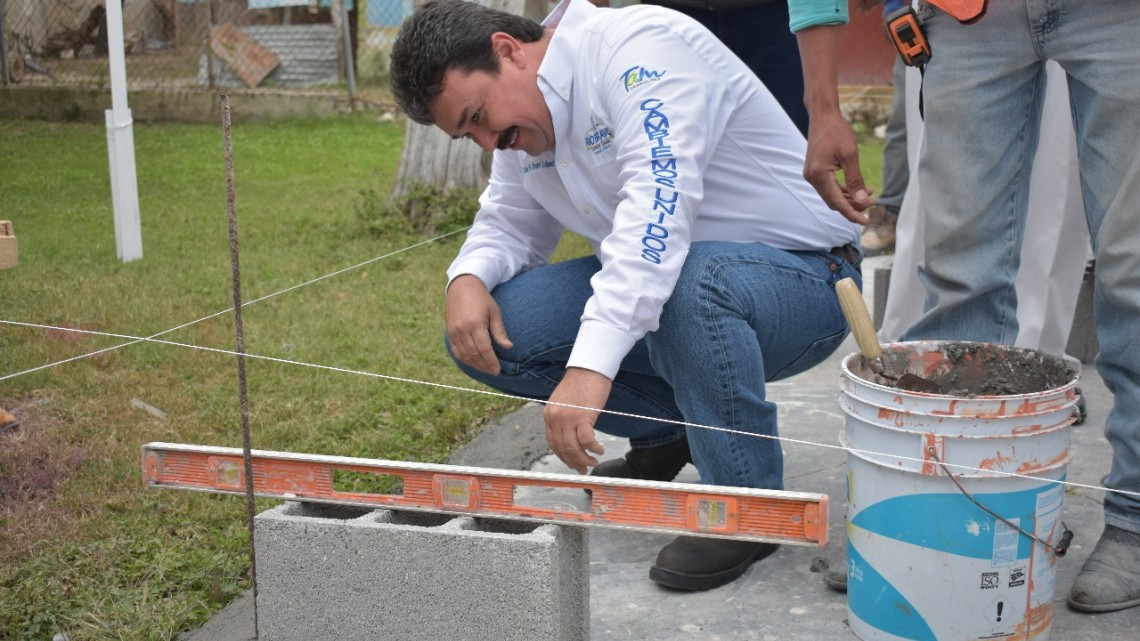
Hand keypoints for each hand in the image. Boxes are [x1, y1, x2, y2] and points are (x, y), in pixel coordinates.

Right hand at [445, 275, 512, 373]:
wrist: (462, 287)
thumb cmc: (482, 299)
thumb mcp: (494, 312)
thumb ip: (499, 331)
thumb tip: (508, 347)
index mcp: (475, 324)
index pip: (484, 349)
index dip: (491, 362)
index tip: (497, 370)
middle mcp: (462, 330)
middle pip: (474, 354)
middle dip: (485, 366)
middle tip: (493, 371)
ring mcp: (454, 332)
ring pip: (464, 355)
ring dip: (475, 365)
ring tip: (485, 368)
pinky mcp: (449, 333)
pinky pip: (456, 351)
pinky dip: (465, 359)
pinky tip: (473, 362)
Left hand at [544, 368, 608, 473]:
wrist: (589, 368)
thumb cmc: (581, 383)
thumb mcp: (564, 403)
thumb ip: (564, 419)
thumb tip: (572, 438)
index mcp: (549, 415)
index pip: (553, 443)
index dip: (563, 456)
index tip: (572, 463)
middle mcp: (555, 418)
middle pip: (562, 448)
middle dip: (573, 462)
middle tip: (583, 469)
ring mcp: (568, 418)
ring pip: (573, 447)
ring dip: (584, 459)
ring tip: (593, 462)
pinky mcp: (583, 416)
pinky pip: (587, 440)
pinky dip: (593, 448)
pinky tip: (600, 450)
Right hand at [803, 109, 874, 223]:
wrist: (823, 116)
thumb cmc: (837, 132)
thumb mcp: (850, 155)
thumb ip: (855, 180)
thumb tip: (862, 201)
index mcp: (819, 175)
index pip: (837, 202)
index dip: (852, 213)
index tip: (865, 221)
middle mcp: (812, 178)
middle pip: (834, 201)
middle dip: (853, 205)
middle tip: (872, 202)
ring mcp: (812, 175)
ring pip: (832, 195)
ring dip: (849, 197)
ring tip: (869, 194)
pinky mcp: (815, 171)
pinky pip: (830, 187)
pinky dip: (844, 189)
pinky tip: (858, 188)